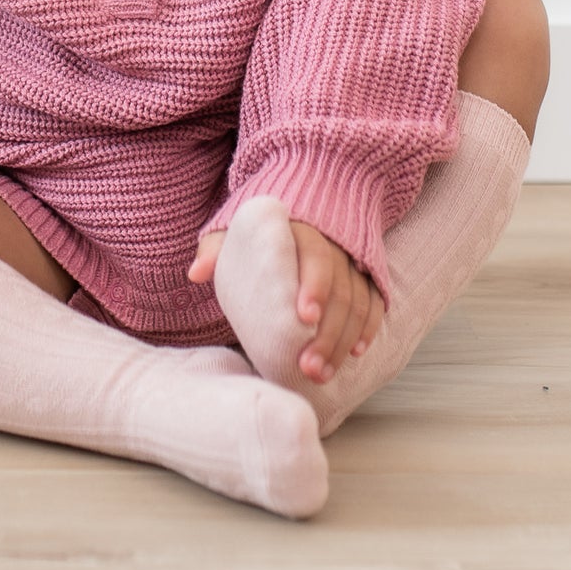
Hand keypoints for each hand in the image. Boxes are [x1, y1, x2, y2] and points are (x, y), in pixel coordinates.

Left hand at [189, 218, 384, 383]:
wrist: (307, 196)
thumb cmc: (263, 226)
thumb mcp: (237, 226)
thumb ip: (217, 246)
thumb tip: (196, 273)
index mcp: (302, 229)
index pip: (315, 256)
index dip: (314, 286)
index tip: (304, 318)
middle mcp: (334, 244)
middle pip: (340, 289)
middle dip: (327, 333)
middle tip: (308, 368)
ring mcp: (353, 261)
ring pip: (359, 302)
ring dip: (344, 340)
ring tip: (322, 373)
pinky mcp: (366, 275)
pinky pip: (374, 302)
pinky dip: (368, 327)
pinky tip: (355, 353)